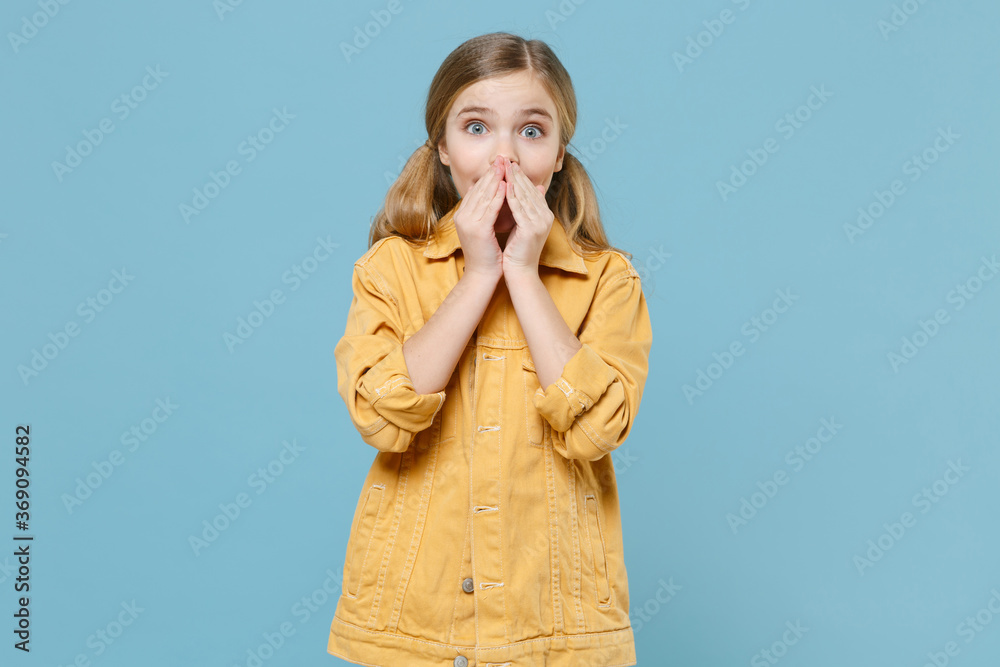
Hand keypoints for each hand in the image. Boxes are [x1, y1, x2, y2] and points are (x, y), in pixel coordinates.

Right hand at [453, 156, 506, 281]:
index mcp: (463, 215)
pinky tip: (506, 185)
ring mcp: (468, 222)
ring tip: (505, 166)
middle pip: (478, 189)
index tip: (499, 165)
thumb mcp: (487, 227)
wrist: (482, 275)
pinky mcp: (478, 229)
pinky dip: (498, 196)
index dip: (488, 177)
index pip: (476, 190)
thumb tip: (497, 194)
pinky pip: (489, 208)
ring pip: (484, 196)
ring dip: (495, 180)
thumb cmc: (488, 254)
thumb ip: (489, 210)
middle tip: (502, 159)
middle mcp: (462, 216)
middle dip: (491, 174)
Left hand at [500, 157, 553, 278]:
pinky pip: (518, 208)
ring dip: (513, 180)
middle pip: (528, 190)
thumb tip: (529, 191)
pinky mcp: (531, 229)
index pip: (531, 190)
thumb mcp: (522, 225)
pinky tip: (504, 186)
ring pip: (524, 196)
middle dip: (516, 174)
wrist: (520, 272)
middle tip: (505, 159)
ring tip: (503, 167)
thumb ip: (524, 208)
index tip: (509, 164)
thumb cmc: (517, 250)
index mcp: (544, 214)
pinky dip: (511, 196)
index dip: (520, 177)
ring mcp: (540, 222)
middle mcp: (545, 216)